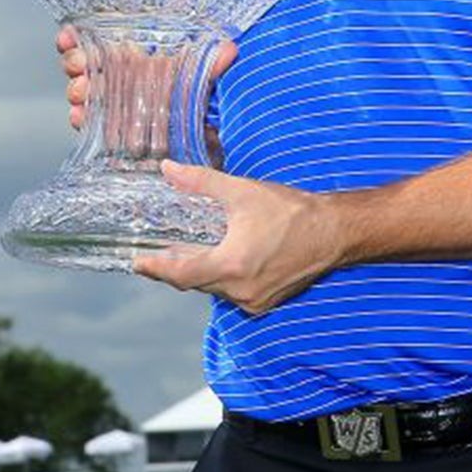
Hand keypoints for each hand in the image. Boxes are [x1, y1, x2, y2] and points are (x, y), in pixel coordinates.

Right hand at [54, 27, 237, 133]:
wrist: (199, 128)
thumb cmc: (192, 93)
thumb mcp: (200, 74)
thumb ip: (212, 64)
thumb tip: (231, 51)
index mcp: (130, 56)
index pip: (92, 40)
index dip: (75, 37)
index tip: (69, 36)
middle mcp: (114, 76)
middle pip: (79, 65)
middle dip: (76, 65)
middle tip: (84, 69)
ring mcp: (109, 101)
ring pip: (79, 91)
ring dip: (77, 91)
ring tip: (85, 94)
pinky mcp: (110, 128)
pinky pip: (87, 121)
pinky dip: (79, 118)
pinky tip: (81, 117)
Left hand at [135, 159, 348, 315]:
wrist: (334, 232)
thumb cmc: (291, 212)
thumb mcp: (242, 192)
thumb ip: (201, 182)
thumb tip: (169, 170)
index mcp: (231, 265)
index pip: (180, 274)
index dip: (155, 268)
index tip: (137, 263)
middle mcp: (240, 290)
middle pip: (194, 282)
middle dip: (175, 267)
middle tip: (156, 254)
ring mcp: (254, 300)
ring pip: (213, 288)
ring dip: (199, 272)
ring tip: (185, 252)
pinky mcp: (266, 301)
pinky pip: (232, 292)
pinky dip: (221, 277)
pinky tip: (219, 259)